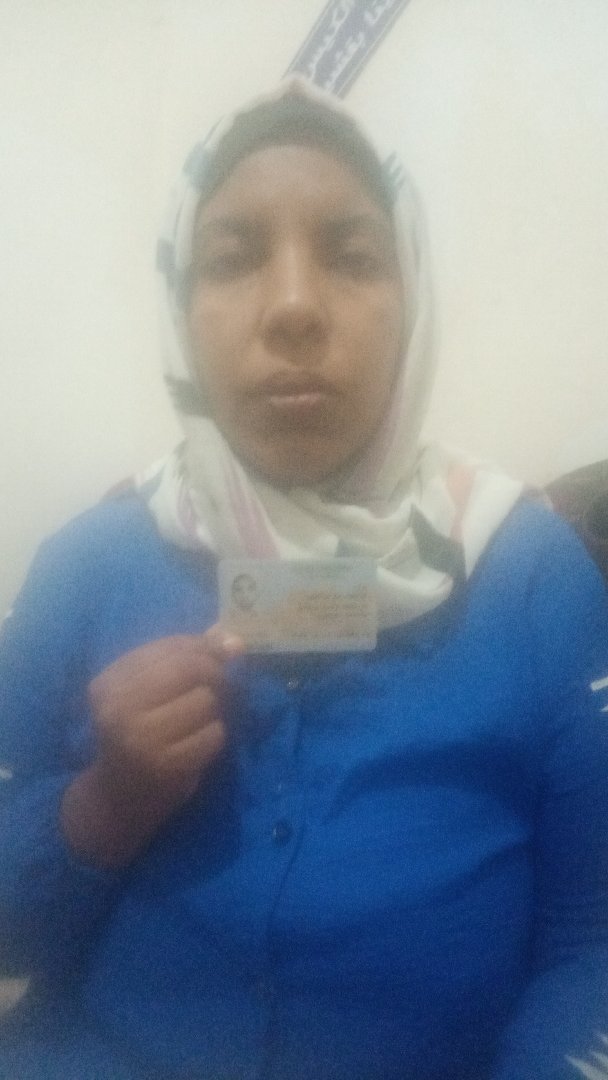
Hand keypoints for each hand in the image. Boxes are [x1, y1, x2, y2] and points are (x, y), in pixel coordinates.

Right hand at [61, 626, 242, 866]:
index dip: (204, 646)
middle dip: (214, 672)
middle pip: (189, 668)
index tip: (218, 655)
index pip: (170, 646)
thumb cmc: (140, 734)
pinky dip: (214, 736)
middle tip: (219, 684)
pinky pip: (213, 734)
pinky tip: (197, 744)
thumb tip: (231, 638)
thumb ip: (188, 658)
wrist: (118, 797)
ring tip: (197, 722)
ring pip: (205, 700)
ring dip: (213, 709)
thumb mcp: (151, 691)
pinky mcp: (165, 766)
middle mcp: (117, 707)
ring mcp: (140, 738)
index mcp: (109, 682)